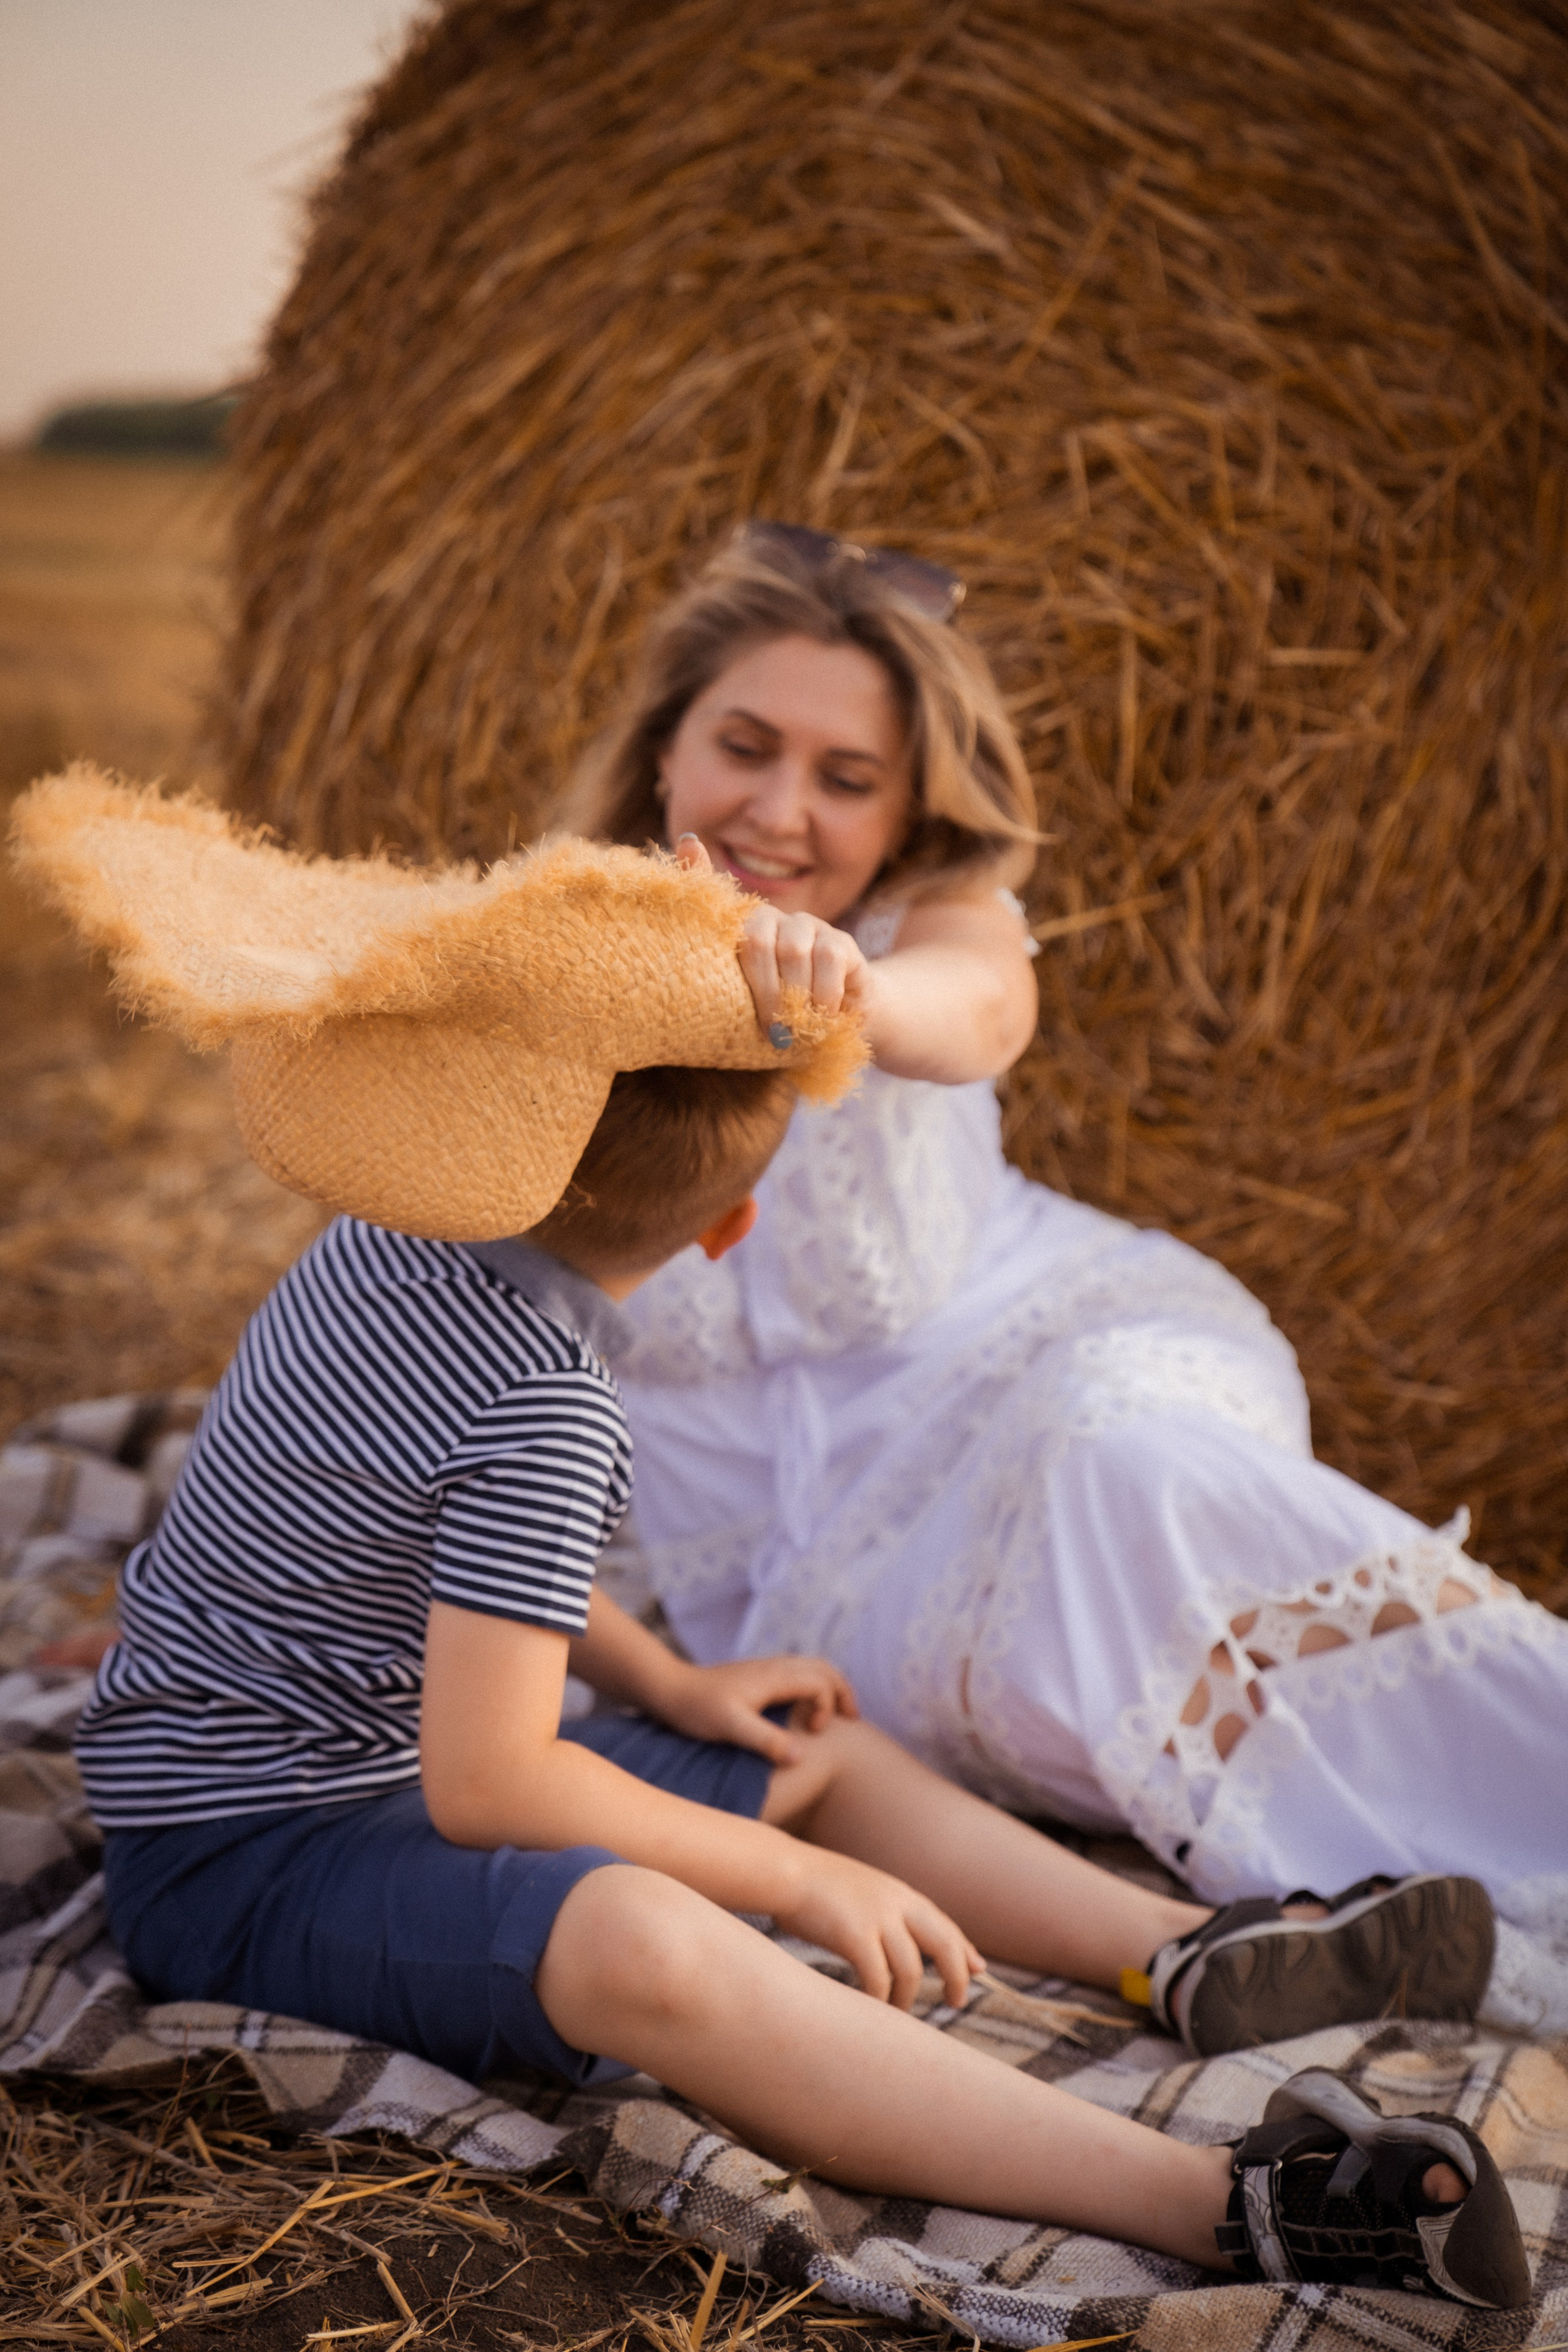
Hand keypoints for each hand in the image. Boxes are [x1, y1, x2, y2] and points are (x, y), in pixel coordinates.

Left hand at [654, 1653, 858, 1764]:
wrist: (670, 1689)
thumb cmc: (698, 1709)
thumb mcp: (731, 1727)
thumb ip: (765, 1741)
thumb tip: (801, 1757)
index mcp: (774, 1676)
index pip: (820, 1682)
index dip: (827, 1707)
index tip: (814, 1733)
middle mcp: (774, 1667)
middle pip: (822, 1667)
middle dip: (842, 1690)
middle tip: (853, 1717)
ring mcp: (766, 1669)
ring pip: (811, 1668)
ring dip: (829, 1687)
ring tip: (838, 1714)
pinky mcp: (757, 1676)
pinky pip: (797, 1674)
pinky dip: (813, 1687)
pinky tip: (805, 1709)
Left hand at [671, 833, 875, 1027]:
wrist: (843, 1022)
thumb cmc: (786, 1015)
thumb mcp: (749, 1008)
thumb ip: (722, 982)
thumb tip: (685, 899)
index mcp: (743, 932)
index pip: (716, 897)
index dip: (698, 869)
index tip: (688, 844)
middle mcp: (773, 918)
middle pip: (756, 939)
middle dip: (762, 989)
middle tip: (769, 1030)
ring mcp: (809, 925)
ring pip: (792, 949)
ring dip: (793, 996)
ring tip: (794, 1031)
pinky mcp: (842, 940)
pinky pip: (827, 959)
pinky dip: (822, 994)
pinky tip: (821, 1016)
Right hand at [774, 1848, 983, 2010]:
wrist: (785, 1870)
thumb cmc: (816, 1886)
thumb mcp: (862, 1889)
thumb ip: (885, 1910)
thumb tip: (899, 1937)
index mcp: (900, 1892)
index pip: (944, 1923)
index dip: (963, 1948)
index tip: (978, 1969)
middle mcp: (896, 1903)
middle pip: (943, 1944)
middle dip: (956, 1975)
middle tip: (956, 2001)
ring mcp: (877, 1918)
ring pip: (910, 1970)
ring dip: (908, 1998)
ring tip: (900, 2014)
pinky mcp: (855, 1935)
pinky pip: (878, 1979)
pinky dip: (880, 1999)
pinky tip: (874, 2009)